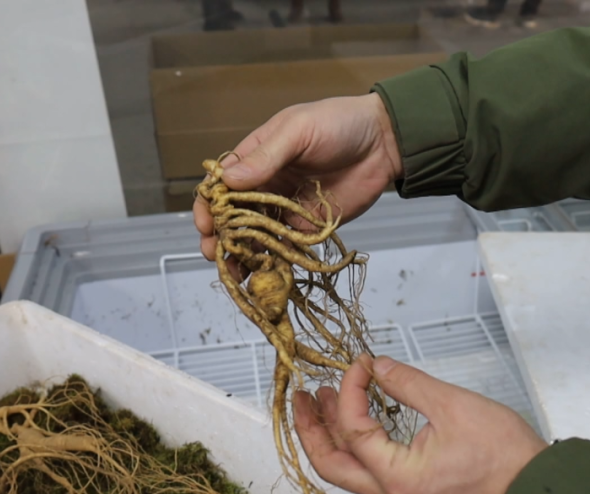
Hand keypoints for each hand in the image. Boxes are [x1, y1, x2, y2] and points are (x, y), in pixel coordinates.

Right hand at [194, 93, 402, 277]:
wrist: (383, 142)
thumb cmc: (339, 124)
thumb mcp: (298, 131)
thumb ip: (265, 157)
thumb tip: (229, 181)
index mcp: (256, 157)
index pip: (221, 184)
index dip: (209, 204)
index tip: (205, 222)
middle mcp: (265, 184)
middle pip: (233, 215)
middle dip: (220, 235)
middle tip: (214, 252)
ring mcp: (285, 208)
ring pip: (254, 235)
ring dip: (241, 253)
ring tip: (234, 270)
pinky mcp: (306, 226)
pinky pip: (283, 246)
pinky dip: (271, 261)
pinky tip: (262, 274)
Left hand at [292, 354, 547, 493]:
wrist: (533, 488)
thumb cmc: (501, 453)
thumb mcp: (451, 405)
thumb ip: (407, 383)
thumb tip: (376, 366)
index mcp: (396, 476)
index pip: (352, 429)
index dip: (349, 390)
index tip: (359, 364)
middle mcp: (391, 493)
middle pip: (330, 464)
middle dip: (311, 428)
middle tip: (301, 396)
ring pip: (347, 469)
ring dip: (332, 434)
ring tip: (322, 401)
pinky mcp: (413, 491)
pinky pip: (369, 470)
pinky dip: (355, 444)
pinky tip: (357, 419)